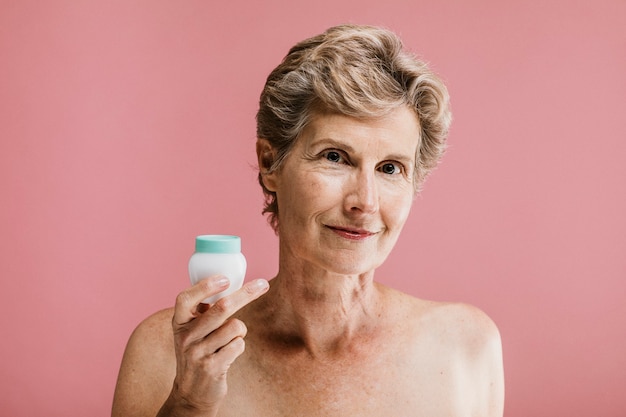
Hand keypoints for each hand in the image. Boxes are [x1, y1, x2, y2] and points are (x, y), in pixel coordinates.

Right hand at [159, 276, 268, 416]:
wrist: (191, 392)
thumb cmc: (198, 352)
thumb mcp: (192, 331)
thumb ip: (204, 311)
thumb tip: (228, 283)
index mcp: (180, 323)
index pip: (186, 298)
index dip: (205, 286)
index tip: (225, 279)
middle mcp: (187, 337)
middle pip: (222, 308)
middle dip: (246, 293)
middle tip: (263, 285)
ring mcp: (198, 353)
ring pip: (235, 326)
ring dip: (239, 331)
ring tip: (228, 339)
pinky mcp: (212, 367)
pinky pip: (238, 345)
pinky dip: (239, 345)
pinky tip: (228, 354)